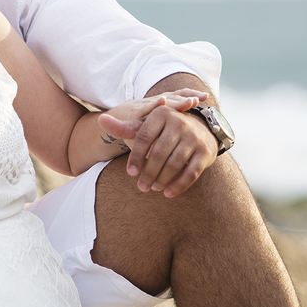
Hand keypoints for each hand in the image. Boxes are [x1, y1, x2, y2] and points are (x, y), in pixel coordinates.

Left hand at [99, 89, 213, 197]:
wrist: (201, 130)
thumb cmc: (165, 131)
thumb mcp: (146, 126)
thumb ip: (124, 127)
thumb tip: (101, 120)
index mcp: (162, 114)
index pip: (143, 138)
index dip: (135, 157)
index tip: (130, 173)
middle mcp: (180, 122)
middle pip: (158, 153)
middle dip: (148, 173)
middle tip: (141, 187)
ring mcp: (194, 137)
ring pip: (174, 164)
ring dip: (161, 180)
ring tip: (153, 188)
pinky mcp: (205, 152)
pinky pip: (190, 173)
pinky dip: (178, 186)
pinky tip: (167, 193)